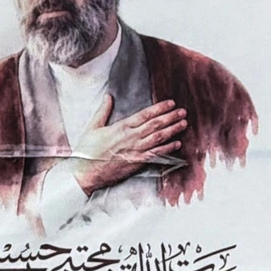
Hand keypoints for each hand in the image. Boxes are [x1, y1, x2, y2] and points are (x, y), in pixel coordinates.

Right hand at [69, 95, 185, 193]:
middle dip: (171, 117)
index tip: (171, 103)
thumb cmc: (87, 151)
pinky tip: (176, 143)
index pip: (145, 115)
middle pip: (156, 125)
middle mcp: (132, 138)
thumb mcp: (92, 127)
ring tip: (183, 124)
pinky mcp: (138, 162)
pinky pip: (156, 154)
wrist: (87, 172)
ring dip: (173, 130)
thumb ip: (102, 111)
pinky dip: (168, 148)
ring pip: (159, 138)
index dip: (160, 108)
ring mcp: (136, 151)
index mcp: (121, 127)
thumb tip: (108, 97)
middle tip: (183, 112)